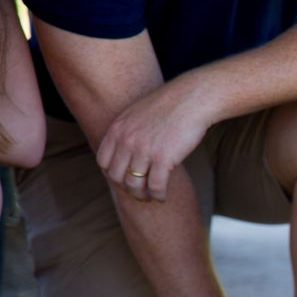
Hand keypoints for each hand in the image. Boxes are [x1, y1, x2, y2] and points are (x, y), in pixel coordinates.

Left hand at [96, 75, 213, 201]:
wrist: (192, 100)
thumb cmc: (170, 106)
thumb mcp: (138, 113)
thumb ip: (127, 130)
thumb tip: (126, 148)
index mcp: (118, 129)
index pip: (103, 162)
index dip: (114, 175)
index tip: (126, 179)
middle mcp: (127, 141)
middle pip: (117, 176)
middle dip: (127, 188)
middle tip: (139, 193)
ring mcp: (144, 150)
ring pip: (134, 185)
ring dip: (142, 195)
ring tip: (151, 197)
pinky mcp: (163, 159)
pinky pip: (155, 186)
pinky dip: (158, 195)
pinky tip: (163, 196)